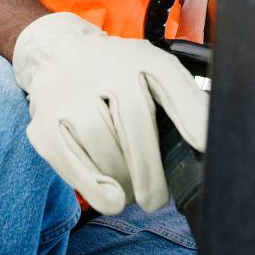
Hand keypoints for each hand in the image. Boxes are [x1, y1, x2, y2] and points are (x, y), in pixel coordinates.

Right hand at [12, 12, 207, 214]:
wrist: (58, 56)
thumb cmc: (118, 74)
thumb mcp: (154, 71)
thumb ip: (183, 100)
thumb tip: (209, 141)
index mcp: (140, 58)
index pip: (169, 81)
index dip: (190, 114)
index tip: (205, 145)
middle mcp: (104, 69)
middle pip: (134, 123)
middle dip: (150, 169)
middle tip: (157, 199)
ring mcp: (71, 95)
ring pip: (104, 147)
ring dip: (124, 181)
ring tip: (133, 192)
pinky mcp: (45, 123)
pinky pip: (70, 162)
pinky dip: (94, 187)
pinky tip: (111, 198)